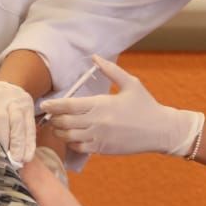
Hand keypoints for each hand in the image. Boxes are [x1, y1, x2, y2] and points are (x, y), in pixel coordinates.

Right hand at [0, 81, 36, 164]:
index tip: (25, 159)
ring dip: (2, 139)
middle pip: (16, 121)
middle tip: (14, 159)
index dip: (27, 143)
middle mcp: (12, 101)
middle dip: (16, 142)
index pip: (28, 126)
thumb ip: (25, 137)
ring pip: (1, 120)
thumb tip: (25, 159)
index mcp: (25, 106)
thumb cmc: (10, 109)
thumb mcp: (22, 118)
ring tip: (3, 154)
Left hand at [37, 56, 201, 156]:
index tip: (44, 104)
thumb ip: (110, 70)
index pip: (69, 105)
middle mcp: (97, 121)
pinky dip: (71, 143)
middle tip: (50, 116)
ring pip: (68, 136)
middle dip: (53, 119)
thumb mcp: (131, 83)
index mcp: (101, 104)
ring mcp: (99, 137)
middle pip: (64, 122)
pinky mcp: (103, 149)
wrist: (161, 130)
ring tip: (58, 127)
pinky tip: (72, 137)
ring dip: (60, 132)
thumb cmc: (145, 105)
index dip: (53, 105)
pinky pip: (78, 148)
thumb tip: (94, 57)